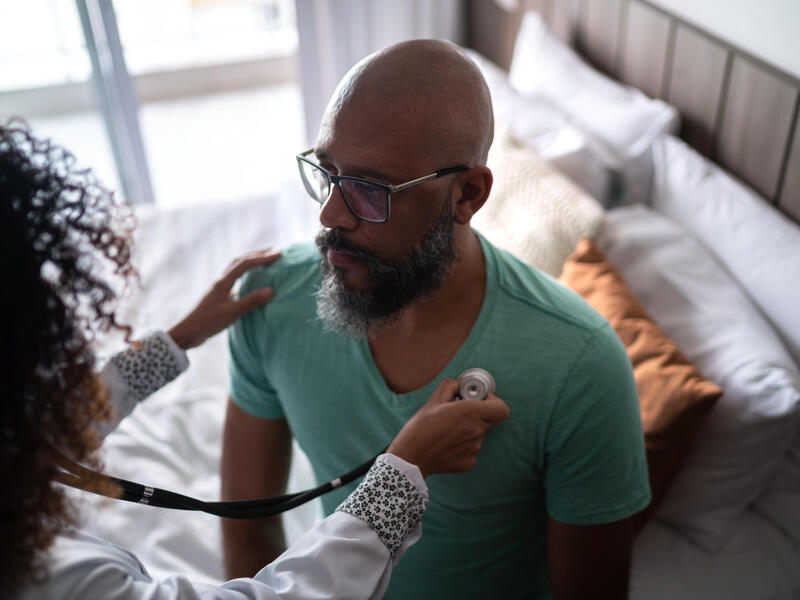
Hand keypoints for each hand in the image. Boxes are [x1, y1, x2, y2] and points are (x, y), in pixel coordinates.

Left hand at [167, 249, 281, 349]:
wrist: (186, 333)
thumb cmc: (206, 322)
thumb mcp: (231, 313)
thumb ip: (251, 301)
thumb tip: (271, 290)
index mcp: (223, 282)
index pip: (245, 264)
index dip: (262, 258)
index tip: (278, 255)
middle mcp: (221, 282)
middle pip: (239, 262)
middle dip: (257, 255)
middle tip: (273, 252)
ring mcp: (219, 289)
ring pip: (237, 270)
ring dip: (251, 264)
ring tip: (265, 263)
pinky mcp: (220, 298)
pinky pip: (236, 282)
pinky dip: (247, 278)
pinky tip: (253, 283)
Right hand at [387, 379, 509, 477]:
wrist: (410, 459)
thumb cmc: (420, 429)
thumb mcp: (433, 400)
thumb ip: (451, 386)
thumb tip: (460, 385)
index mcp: (470, 413)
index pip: (501, 408)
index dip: (493, 401)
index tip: (480, 399)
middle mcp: (476, 431)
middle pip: (493, 419)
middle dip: (482, 412)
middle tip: (463, 410)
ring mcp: (474, 449)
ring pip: (481, 433)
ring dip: (470, 428)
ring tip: (448, 429)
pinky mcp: (469, 462)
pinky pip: (473, 448)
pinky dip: (464, 443)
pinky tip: (447, 443)